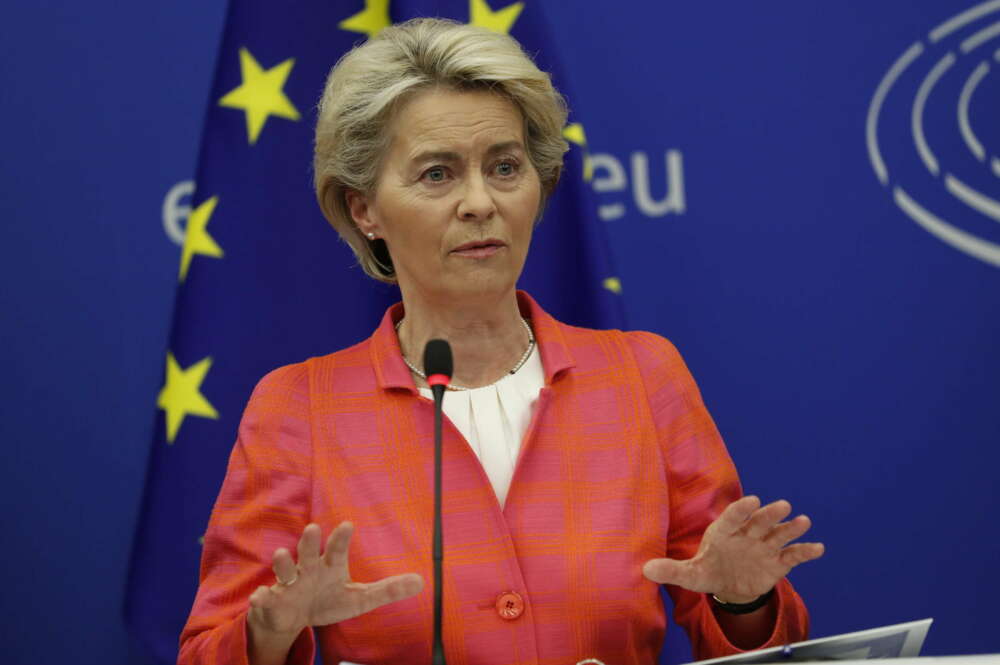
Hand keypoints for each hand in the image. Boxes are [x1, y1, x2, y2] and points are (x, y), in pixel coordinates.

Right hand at [248, 522, 423, 636]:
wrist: (294, 617)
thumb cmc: (328, 599)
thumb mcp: (360, 599)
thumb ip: (387, 590)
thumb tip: (421, 581)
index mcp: (329, 566)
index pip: (337, 549)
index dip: (342, 538)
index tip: (349, 524)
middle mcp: (308, 570)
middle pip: (309, 551)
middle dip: (310, 541)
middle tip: (314, 529)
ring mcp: (288, 584)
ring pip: (284, 570)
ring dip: (282, 562)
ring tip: (281, 555)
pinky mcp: (272, 602)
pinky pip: (264, 599)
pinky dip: (261, 598)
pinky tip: (259, 598)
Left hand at [642, 496, 823, 603]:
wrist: (730, 585)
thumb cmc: (708, 571)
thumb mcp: (689, 574)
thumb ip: (671, 570)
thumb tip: (645, 570)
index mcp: (724, 532)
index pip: (732, 518)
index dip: (741, 509)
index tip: (752, 500)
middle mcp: (746, 535)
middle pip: (759, 522)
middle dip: (769, 514)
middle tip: (782, 505)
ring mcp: (763, 547)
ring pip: (778, 534)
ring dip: (790, 528)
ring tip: (803, 521)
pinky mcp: (777, 562)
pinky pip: (793, 555)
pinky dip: (805, 551)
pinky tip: (818, 548)